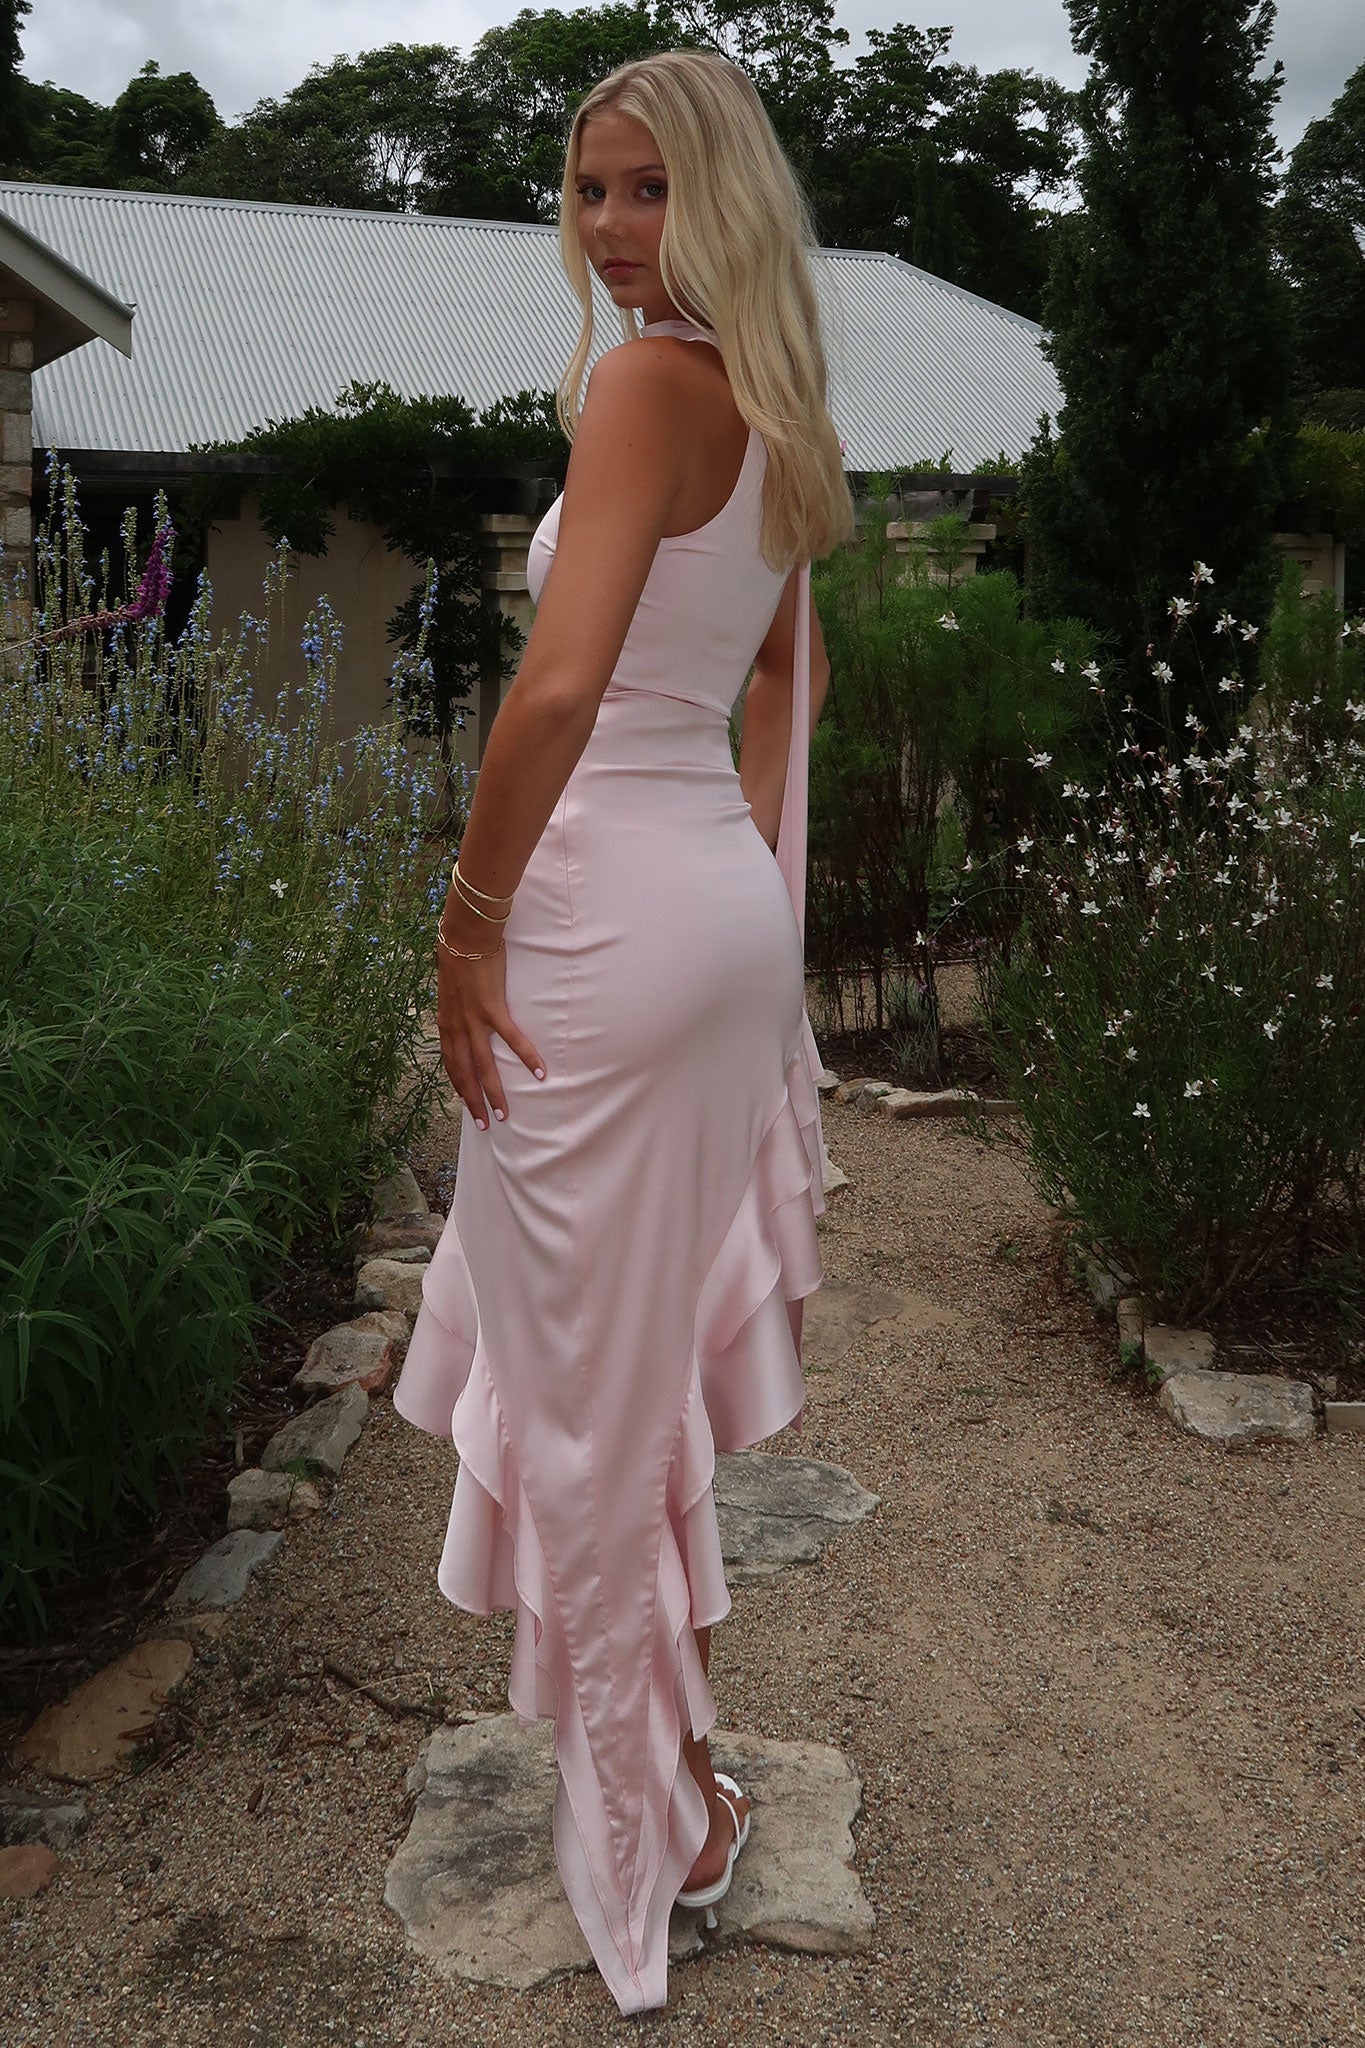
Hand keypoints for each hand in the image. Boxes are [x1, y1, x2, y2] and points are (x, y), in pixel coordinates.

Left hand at [435, 909, 544, 1129]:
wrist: (463, 935)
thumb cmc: (459, 956)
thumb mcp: (450, 987)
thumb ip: (456, 1005)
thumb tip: (461, 1012)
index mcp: (446, 1023)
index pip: (450, 1063)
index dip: (458, 1085)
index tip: (467, 1103)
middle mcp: (456, 1027)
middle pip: (464, 1073)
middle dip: (473, 1101)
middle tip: (484, 1124)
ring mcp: (473, 1020)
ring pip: (482, 1066)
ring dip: (494, 1093)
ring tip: (503, 1114)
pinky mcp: (492, 1008)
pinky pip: (512, 1039)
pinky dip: (526, 1057)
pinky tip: (540, 1073)